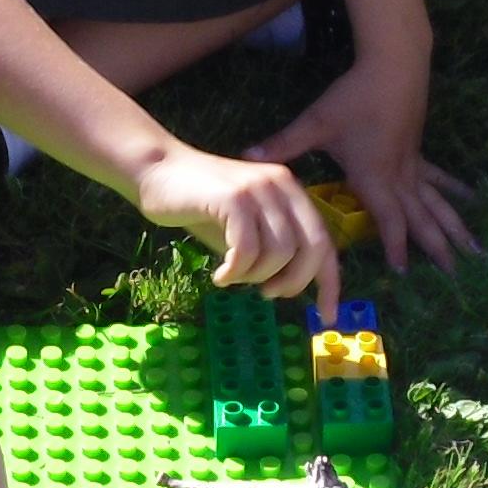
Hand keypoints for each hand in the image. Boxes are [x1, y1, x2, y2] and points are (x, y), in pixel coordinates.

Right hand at [134, 145, 342, 318]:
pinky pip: (247, 249)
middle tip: (266, 293)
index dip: (329, 283)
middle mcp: (282, 186)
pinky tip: (220, 276)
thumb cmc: (202, 205)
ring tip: (232, 276)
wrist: (158, 171)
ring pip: (279, 252)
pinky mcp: (233, 197)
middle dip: (292, 282)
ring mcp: (258, 189)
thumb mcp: (245, 229)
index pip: (325, 243)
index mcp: (292, 192)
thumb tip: (289, 287)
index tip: (327, 316)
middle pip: (311, 250)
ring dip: (255, 276)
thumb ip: (271, 250)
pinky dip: (235, 271)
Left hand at [250, 53, 480, 271]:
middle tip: (455, 274)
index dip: (395, 246)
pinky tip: (472, 200)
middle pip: (421, 218)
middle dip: (436, 247)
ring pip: (436, 203)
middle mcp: (399, 176)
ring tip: (475, 249)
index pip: (389, 220)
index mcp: (374, 176)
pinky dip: (454, 192)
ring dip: (454, 226)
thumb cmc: (354, 96)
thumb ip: (283, 143)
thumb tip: (246, 155)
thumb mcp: (316, 122)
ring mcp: (412, 163)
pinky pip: (438, 178)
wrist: (393, 64)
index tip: (401, 272)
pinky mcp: (418, 150)